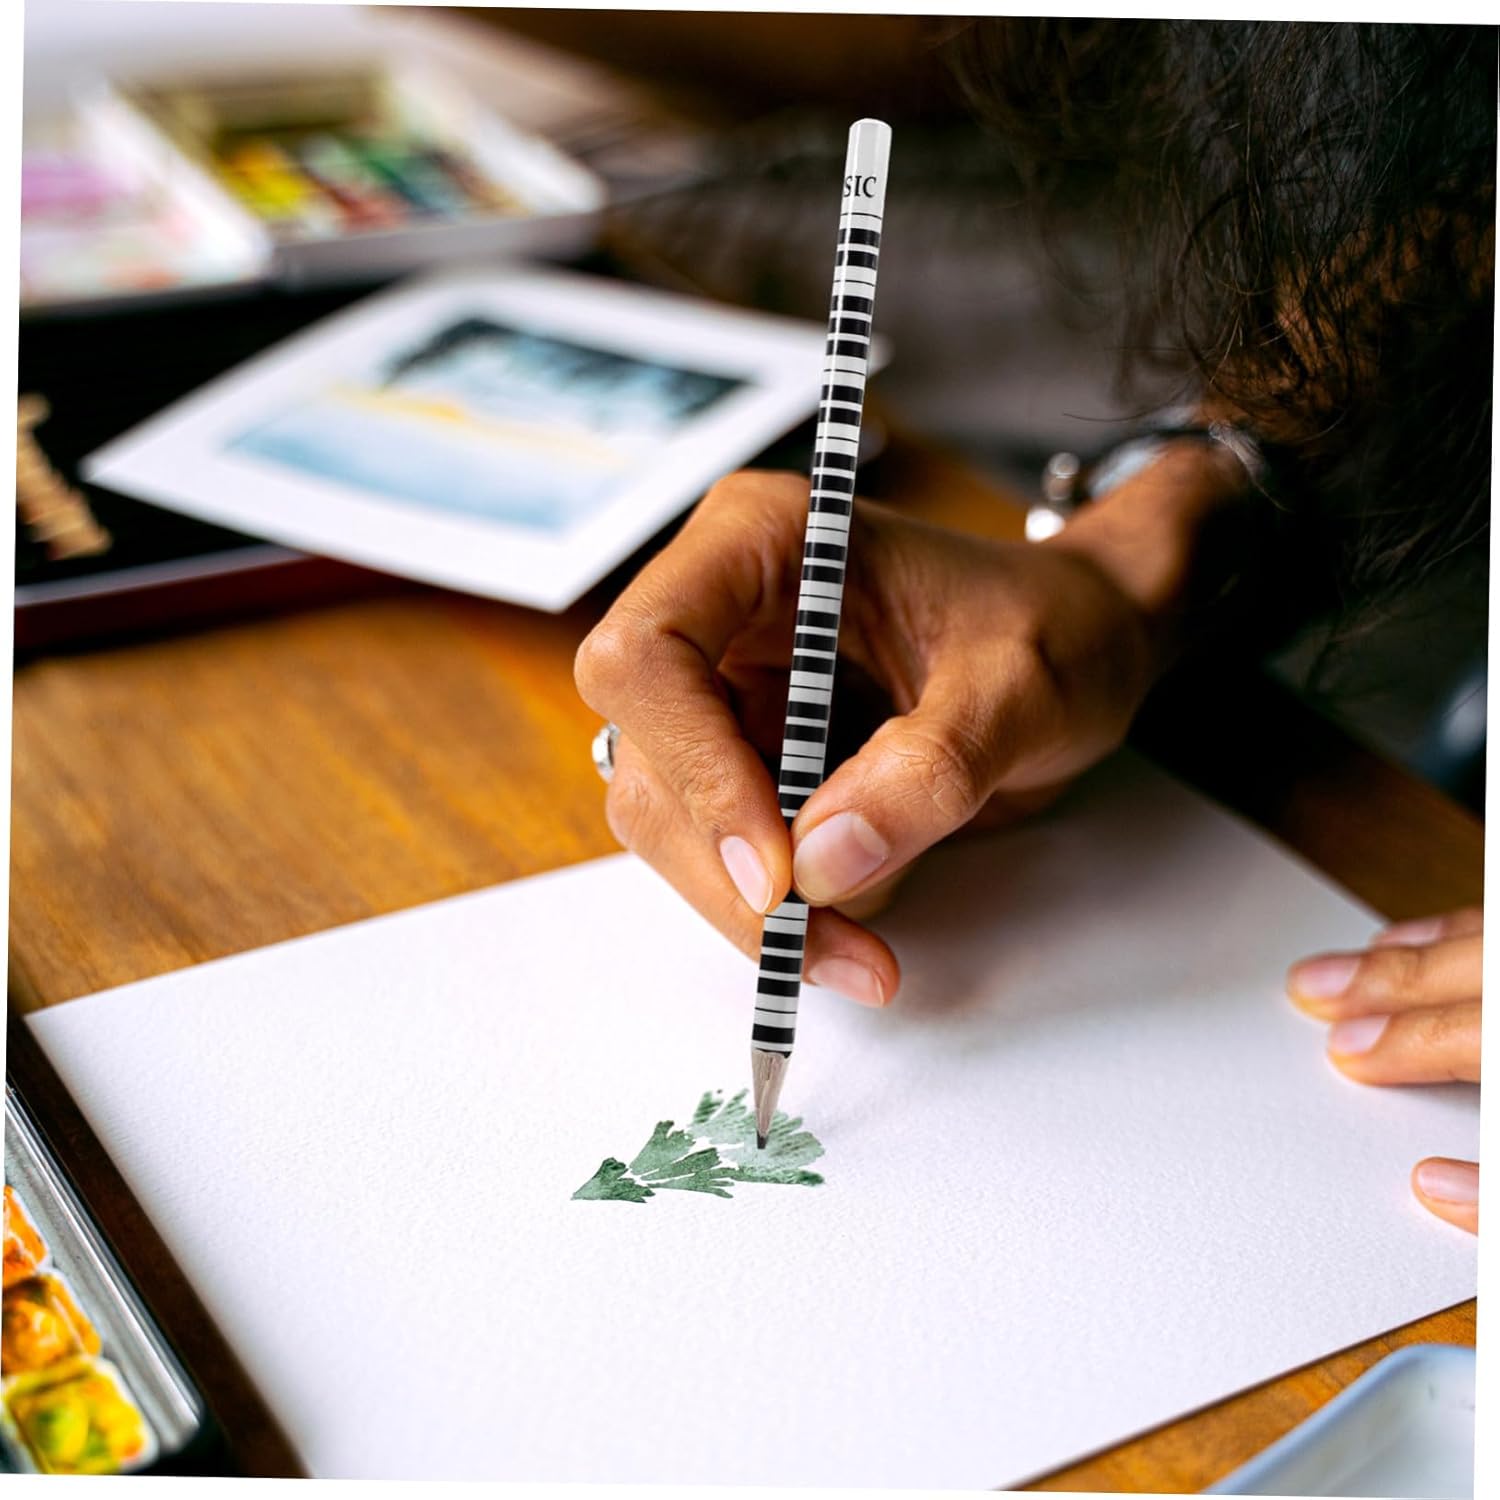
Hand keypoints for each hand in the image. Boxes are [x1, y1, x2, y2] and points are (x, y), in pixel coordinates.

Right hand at [575, 461, 1216, 1005]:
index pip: (650, 653)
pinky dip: (779, 910)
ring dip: (756, 907)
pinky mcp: (740, 754)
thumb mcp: (1021, 687)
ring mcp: (720, 688)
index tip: (779, 867)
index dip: (695, 767)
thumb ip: (930, 770)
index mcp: (761, 540)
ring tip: (858, 951)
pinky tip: (852, 931)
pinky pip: (719, 851)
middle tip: (827, 945)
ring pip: (669, 821)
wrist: (1082, 644)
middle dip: (730, 869)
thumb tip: (822, 862)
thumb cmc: (1055, 625)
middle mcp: (717, 610)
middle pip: (649, 758)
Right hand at [1287, 908, 1480, 1232]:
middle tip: (1313, 989)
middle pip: (1473, 974)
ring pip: (1486, 934)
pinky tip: (1418, 937)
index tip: (1345, 1053)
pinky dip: (1453, 929)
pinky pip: (1496, 921)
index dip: (1406, 1044)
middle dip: (1386, 980)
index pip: (1473, 1038)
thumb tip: (1432, 1188)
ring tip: (1360, 957)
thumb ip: (1496, 1193)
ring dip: (1416, 948)